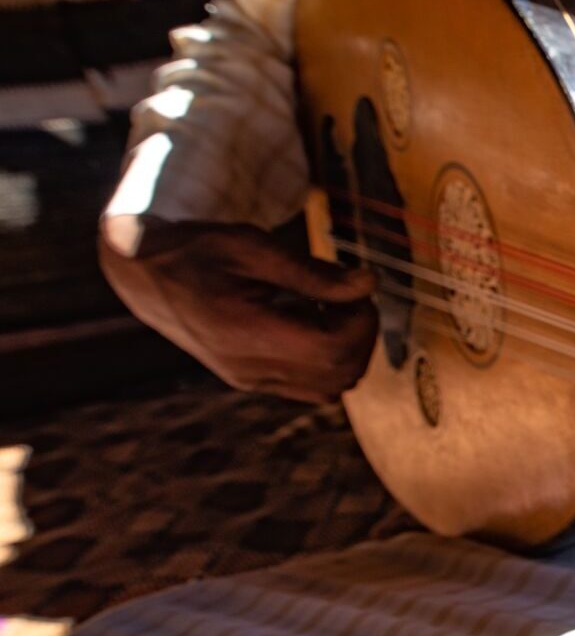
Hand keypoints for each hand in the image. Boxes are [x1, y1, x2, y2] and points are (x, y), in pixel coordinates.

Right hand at [100, 217, 377, 402]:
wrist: (143, 273)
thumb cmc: (198, 249)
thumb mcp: (254, 247)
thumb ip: (313, 272)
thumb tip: (369, 284)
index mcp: (246, 334)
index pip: (335, 350)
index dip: (362, 322)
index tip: (354, 289)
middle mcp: (248, 368)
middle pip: (341, 374)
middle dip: (360, 335)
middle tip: (346, 295)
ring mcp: (248, 380)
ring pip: (331, 388)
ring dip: (347, 350)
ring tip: (328, 307)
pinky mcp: (249, 381)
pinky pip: (310, 388)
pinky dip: (328, 362)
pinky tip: (311, 323)